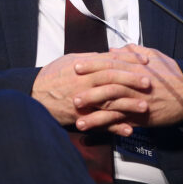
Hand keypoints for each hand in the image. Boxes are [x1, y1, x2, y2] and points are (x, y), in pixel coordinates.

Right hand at [31, 51, 150, 129]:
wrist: (33, 95)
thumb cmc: (52, 76)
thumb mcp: (71, 60)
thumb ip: (92, 59)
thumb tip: (110, 54)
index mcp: (84, 67)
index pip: (111, 61)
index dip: (129, 60)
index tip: (145, 61)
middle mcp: (84, 83)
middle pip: (112, 79)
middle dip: (132, 80)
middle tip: (149, 82)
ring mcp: (83, 101)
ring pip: (109, 102)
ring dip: (128, 105)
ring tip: (144, 106)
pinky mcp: (80, 117)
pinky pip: (100, 124)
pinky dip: (114, 127)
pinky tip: (128, 129)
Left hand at [72, 44, 182, 132]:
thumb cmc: (174, 74)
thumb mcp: (155, 55)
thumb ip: (134, 52)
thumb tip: (115, 49)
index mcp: (137, 66)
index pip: (110, 63)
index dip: (92, 64)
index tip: (77, 64)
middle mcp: (135, 82)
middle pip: (107, 82)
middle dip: (88, 85)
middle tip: (70, 87)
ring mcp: (137, 100)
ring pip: (111, 102)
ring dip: (92, 108)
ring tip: (75, 111)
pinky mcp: (140, 116)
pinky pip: (119, 120)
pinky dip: (104, 124)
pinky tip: (91, 127)